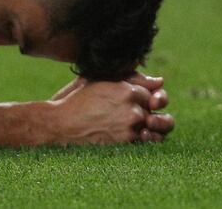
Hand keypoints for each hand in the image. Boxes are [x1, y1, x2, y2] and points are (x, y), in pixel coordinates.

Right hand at [51, 72, 173, 142]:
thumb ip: (131, 78)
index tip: (133, 97)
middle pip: (156, 106)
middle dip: (151, 107)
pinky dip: (146, 137)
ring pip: (156, 124)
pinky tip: (136, 133)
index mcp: (127, 89)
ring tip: (143, 123)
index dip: (143, 94)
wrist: (61, 124)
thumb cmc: (78, 100)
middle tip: (140, 109)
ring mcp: (131, 127)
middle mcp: (133, 108)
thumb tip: (160, 81)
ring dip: (154, 123)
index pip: (149, 90)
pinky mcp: (127, 142)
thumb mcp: (101, 80)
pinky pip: (149, 140)